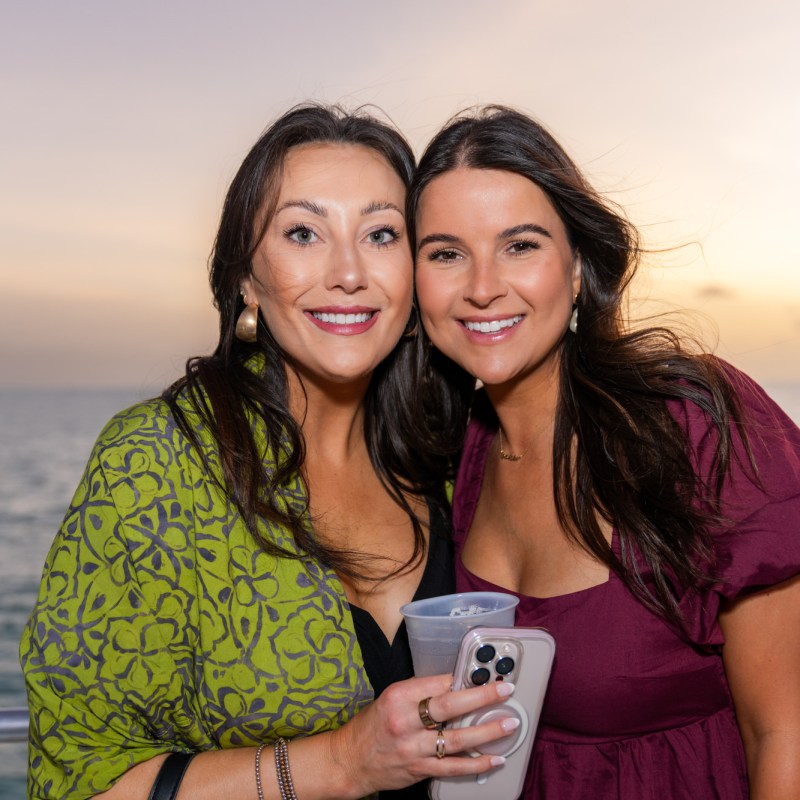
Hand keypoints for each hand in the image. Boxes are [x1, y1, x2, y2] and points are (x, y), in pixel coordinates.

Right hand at [328, 673, 517, 796]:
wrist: (350, 760)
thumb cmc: (373, 724)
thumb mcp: (391, 697)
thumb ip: (420, 691)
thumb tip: (454, 683)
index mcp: (399, 696)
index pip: (437, 683)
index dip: (463, 678)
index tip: (482, 674)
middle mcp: (406, 721)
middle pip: (450, 706)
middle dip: (482, 697)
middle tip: (505, 690)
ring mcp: (414, 748)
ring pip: (457, 739)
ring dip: (488, 731)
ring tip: (509, 723)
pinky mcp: (420, 770)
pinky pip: (453, 767)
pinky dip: (477, 764)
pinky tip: (495, 758)